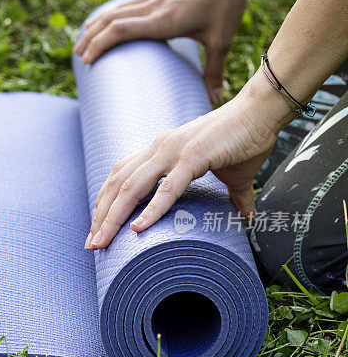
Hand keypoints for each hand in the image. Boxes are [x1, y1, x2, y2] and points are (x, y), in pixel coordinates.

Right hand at [73, 0, 251, 102]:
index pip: (121, 30)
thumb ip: (214, 70)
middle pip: (111, 20)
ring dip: (96, 25)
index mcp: (164, 20)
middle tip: (77, 56)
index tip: (87, 60)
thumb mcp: (222, 40)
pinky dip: (110, 15)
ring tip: (82, 40)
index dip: (100, 44)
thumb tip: (215, 99)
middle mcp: (154, 7)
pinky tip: (104, 21)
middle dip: (91, 38)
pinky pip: (127, 5)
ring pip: (116, 10)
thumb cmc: (226, 2)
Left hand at [84, 73, 292, 249]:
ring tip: (103, 242)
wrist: (263, 112)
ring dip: (113, 216)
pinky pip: (168, 187)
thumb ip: (234, 197)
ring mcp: (174, 150)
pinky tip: (138, 228)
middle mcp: (159, 148)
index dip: (105, 203)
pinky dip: (151, 208)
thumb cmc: (247, 141)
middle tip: (92, 244)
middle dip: (101, 216)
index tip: (97, 229)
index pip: (120, 177)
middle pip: (117, 184)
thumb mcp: (232, 176)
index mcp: (160, 150)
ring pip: (132, 186)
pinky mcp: (194, 156)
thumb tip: (248, 217)